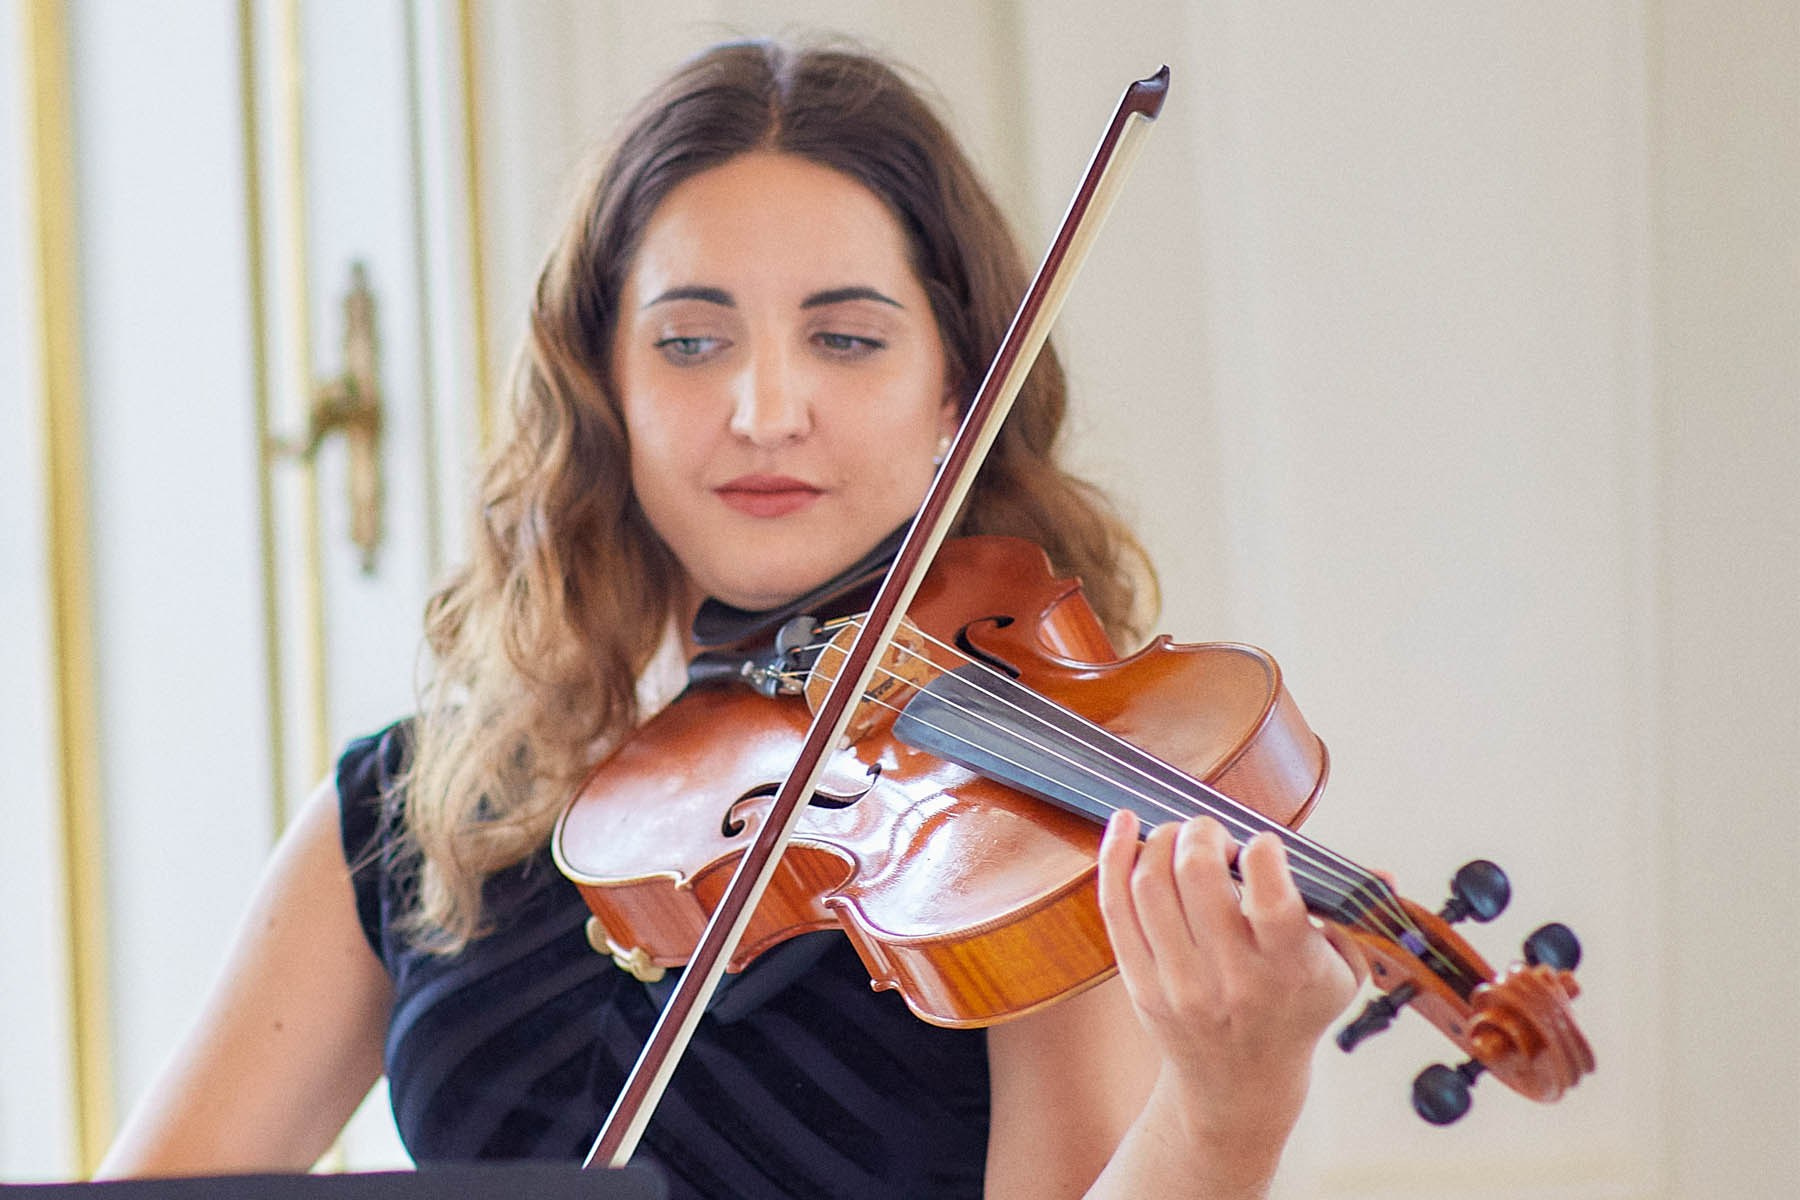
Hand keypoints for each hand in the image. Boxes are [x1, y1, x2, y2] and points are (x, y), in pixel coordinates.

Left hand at [1096, 810, 1363, 1151]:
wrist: (1240, 1084)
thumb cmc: (1293, 1013)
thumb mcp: (1341, 972)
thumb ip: (1354, 916)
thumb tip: (1384, 874)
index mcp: (1288, 970)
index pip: (1270, 900)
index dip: (1263, 853)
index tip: (1263, 844)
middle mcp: (1231, 979)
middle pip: (1199, 876)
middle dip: (1204, 833)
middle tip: (1213, 833)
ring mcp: (1179, 983)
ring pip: (1152, 885)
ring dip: (1162, 840)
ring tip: (1179, 836)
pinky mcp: (1139, 983)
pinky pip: (1116, 908)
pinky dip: (1115, 857)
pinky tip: (1126, 826)